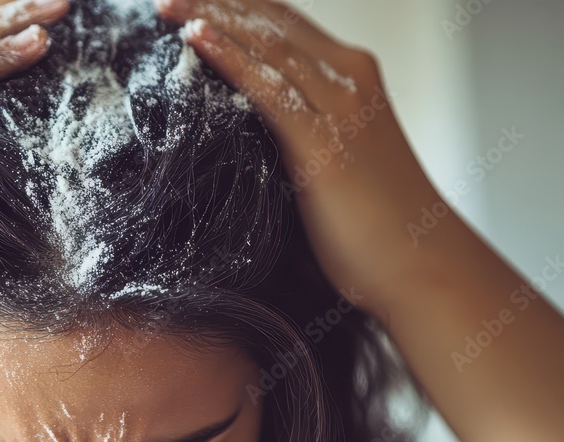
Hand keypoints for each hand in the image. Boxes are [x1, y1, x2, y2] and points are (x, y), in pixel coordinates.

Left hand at [156, 0, 450, 314]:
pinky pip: (267, 88)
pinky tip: (194, 38)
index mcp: (354, 78)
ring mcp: (340, 107)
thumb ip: (299, 133)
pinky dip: (229, 58)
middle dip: (216, 3)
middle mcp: (350, 79)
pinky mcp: (323, 142)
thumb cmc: (378, 226)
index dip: (237, 9)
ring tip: (167, 6)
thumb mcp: (336, 161)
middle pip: (270, 23)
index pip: (284, 25)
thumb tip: (248, 135)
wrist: (424, 267)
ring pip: (266, 45)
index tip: (192, 3)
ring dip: (211, 19)